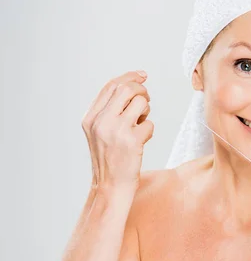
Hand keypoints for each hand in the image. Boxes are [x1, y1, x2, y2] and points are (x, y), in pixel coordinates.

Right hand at [81, 70, 153, 190]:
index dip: (129, 77)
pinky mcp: (132, 141)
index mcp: (90, 118)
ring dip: (146, 111)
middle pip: (127, 89)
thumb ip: (110, 111)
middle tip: (146, 100)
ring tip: (140, 124)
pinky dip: (149, 130)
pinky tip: (141, 141)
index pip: (111, 86)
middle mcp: (101, 121)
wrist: (110, 185)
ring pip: (141, 103)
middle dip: (141, 90)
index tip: (143, 74)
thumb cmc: (110, 158)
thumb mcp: (100, 132)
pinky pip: (149, 123)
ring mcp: (116, 131)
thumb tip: (132, 85)